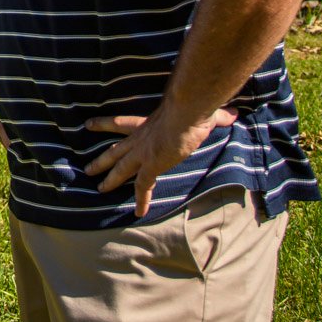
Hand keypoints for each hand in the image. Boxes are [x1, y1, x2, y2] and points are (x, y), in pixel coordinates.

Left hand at [85, 105, 238, 217]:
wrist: (185, 115)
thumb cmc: (191, 109)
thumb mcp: (200, 113)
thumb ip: (215, 115)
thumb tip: (233, 113)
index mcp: (145, 124)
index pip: (118, 124)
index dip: (103, 125)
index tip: (88, 125)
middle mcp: (139, 140)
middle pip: (114, 151)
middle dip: (101, 160)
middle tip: (88, 168)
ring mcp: (143, 154)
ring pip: (121, 170)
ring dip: (110, 180)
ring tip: (99, 189)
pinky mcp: (151, 166)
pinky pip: (143, 187)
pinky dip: (141, 200)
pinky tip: (138, 212)